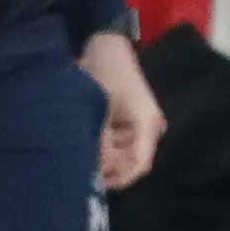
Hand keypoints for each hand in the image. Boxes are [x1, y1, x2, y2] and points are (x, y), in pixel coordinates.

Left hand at [78, 30, 165, 191]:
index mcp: (146, 123)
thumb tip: (94, 167)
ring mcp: (139, 125)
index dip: (120, 178)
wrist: (105, 45)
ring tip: (82, 157)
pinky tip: (87, 146)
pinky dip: (104, 148)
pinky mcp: (129, 122)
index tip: (96, 184)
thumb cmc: (104, 71)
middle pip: (131, 162)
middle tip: (83, 172)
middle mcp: (147, 127)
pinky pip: (118, 144)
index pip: (139, 163)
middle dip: (109, 169)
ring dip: (104, 159)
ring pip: (123, 154)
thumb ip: (99, 137)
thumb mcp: (98, 105)